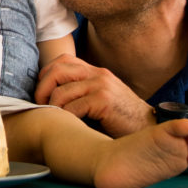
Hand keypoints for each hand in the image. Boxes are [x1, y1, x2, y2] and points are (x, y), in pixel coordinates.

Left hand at [34, 54, 154, 137]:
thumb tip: (49, 96)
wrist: (148, 127)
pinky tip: (69, 125)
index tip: (42, 93)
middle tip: (39, 105)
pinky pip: (73, 108)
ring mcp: (101, 86)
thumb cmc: (120, 118)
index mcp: (95, 71)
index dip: (45, 75)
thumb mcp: (100, 98)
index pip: (61, 60)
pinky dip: (66, 117)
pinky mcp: (104, 101)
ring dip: (52, 107)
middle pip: (57, 70)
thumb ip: (81, 92)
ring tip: (54, 117)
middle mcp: (97, 74)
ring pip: (62, 91)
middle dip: (42, 88)